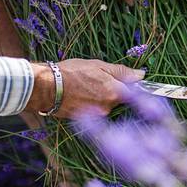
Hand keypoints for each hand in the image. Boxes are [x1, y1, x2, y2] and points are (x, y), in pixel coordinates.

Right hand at [26, 59, 144, 117]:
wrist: (45, 88)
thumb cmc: (72, 72)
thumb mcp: (99, 66)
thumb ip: (122, 72)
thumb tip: (141, 75)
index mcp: (115, 92)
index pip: (134, 93)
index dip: (132, 87)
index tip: (129, 83)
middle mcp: (108, 107)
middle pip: (119, 99)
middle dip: (113, 90)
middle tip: (97, 80)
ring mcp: (97, 115)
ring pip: (106, 105)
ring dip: (101, 97)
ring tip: (86, 87)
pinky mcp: (86, 120)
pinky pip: (94, 110)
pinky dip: (91, 103)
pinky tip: (80, 95)